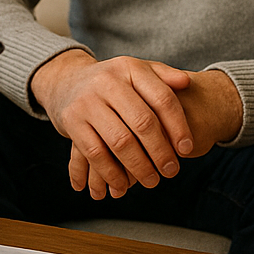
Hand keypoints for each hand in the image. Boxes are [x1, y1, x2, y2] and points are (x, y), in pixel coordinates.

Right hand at [71, 69, 242, 198]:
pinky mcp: (71, 121)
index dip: (178, 126)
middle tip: (171, 171)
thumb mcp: (137, 71)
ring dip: (139, 167)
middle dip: (160, 151)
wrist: (66, 82)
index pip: (162, 99)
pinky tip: (122, 185)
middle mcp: (108, 81)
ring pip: (120, 141)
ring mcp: (87, 101)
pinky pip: (95, 153)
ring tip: (151, 181)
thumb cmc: (114, 82)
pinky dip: (111, 173)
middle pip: (143, 122)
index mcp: (130, 68)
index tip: (187, 150)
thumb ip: (163, 76)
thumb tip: (187, 82)